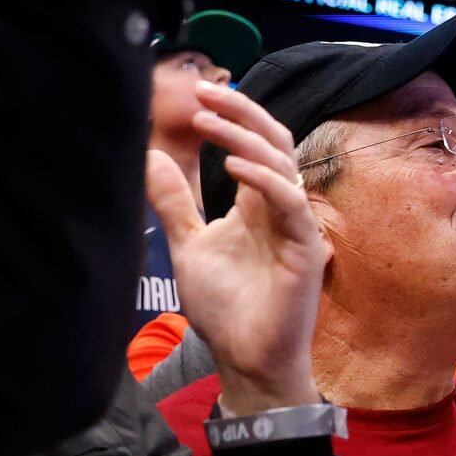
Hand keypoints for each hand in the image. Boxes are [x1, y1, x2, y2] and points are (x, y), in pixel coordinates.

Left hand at [142, 83, 325, 414]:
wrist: (244, 362)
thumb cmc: (225, 309)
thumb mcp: (189, 245)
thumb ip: (174, 202)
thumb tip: (151, 156)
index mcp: (258, 204)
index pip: (256, 144)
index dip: (233, 115)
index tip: (197, 95)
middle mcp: (281, 208)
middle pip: (275, 141)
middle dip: (242, 112)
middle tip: (205, 92)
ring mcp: (296, 226)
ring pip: (283, 163)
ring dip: (246, 137)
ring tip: (208, 122)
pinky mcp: (305, 250)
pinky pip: (291, 202)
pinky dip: (264, 179)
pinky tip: (232, 166)